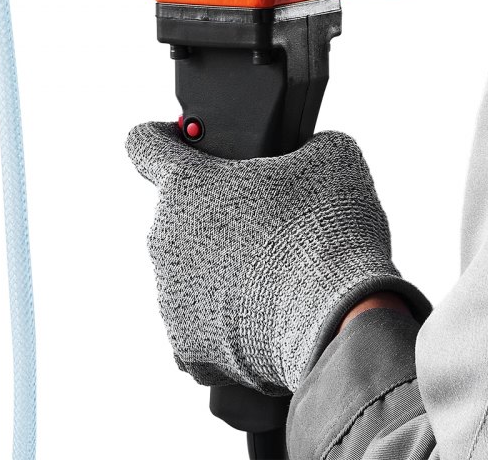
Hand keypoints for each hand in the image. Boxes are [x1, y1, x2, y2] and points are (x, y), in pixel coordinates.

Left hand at [126, 123, 429, 394]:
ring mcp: (171, 298)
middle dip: (218, 219)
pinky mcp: (188, 348)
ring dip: (222, 275)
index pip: (144, 144)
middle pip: (180, 218)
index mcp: (186, 184)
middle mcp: (165, 239)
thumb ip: (302, 144)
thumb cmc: (330, 232)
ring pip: (191, 277)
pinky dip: (227, 328)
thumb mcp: (330, 156)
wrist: (343, 322)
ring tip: (277, 279)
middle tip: (268, 229)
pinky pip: (201, 330)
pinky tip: (267, 318)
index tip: (177, 145)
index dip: (161, 140)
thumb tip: (308, 153)